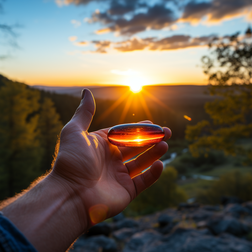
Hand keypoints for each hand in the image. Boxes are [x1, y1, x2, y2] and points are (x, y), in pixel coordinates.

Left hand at [52, 89, 170, 227]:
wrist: (69, 195)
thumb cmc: (72, 161)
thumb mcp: (75, 131)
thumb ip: (84, 112)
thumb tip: (86, 91)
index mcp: (102, 146)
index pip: (124, 134)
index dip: (138, 129)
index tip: (152, 123)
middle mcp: (111, 160)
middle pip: (136, 147)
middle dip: (152, 139)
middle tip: (166, 132)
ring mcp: (119, 176)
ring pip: (142, 162)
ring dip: (154, 153)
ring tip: (165, 144)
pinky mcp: (126, 191)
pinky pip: (143, 181)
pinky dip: (153, 174)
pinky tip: (160, 164)